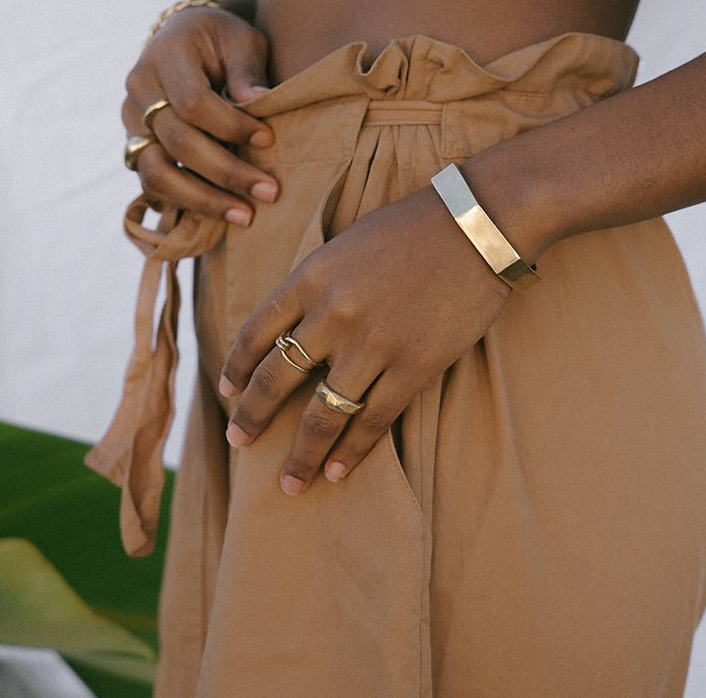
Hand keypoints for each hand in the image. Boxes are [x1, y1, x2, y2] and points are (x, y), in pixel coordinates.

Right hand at [123, 5, 277, 226]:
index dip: (231, 127)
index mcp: (165, 55)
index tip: (268, 139)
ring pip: (157, 173)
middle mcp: (139, 90)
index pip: (193, 102)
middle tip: (270, 192)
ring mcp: (131, 123)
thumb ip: (247, 71)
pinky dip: (187, 202)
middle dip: (227, 172)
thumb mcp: (242, 41)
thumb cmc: (221, 41)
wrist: (186, 40)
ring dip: (203, 200)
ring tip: (245, 216)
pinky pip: (153, 185)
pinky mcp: (135, 148)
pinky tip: (221, 213)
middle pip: (178, 143)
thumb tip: (261, 101)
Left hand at [218, 186, 511, 493]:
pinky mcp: (414, 366)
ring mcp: (372, 344)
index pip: (256, 333)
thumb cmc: (413, 227)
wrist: (478, 223)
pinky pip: (373, 420)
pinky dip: (352, 452)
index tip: (227, 392)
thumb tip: (294, 323)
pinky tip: (338, 472)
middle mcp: (332, 314)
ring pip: (322, 414)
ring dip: (302, 454)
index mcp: (310, 278)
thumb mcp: (346, 244)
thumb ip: (316, 284)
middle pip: (276, 379)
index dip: (237, 368)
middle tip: (237, 442)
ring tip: (291, 483)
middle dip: (251, 418)